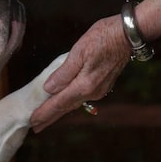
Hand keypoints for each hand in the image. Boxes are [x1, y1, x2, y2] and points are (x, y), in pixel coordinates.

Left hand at [30, 15, 129, 131]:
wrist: (128, 35)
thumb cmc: (103, 37)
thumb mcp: (79, 51)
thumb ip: (64, 72)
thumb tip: (48, 89)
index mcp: (84, 85)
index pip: (59, 103)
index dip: (44, 112)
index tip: (32, 121)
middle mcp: (92, 92)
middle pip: (66, 107)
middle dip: (50, 117)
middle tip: (35, 127)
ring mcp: (99, 89)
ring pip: (74, 103)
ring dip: (60, 111)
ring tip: (47, 117)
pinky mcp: (103, 85)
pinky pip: (82, 97)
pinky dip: (70, 102)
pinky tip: (65, 102)